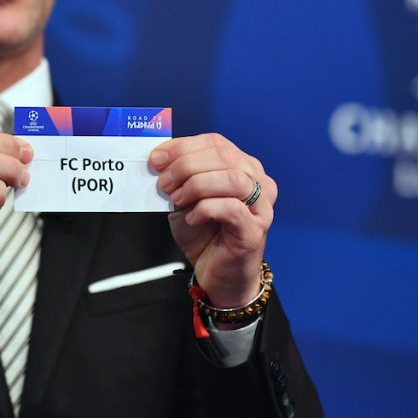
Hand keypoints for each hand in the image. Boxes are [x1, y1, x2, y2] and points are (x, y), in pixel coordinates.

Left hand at [151, 133, 275, 307]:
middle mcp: (258, 182)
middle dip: (185, 165)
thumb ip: (178, 177)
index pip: (215, 142)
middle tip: (164, 182)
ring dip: (196, 185)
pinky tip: (192, 218)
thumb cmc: (204, 234)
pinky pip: (232, 208)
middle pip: (223, 156)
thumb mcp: (185, 198)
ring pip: (232, 178)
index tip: (157, 158)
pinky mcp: (255, 230)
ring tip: (177, 200)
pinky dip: (205, 209)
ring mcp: (261, 206)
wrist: (218, 275)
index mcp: (243, 167)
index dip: (183, 147)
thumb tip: (158, 160)